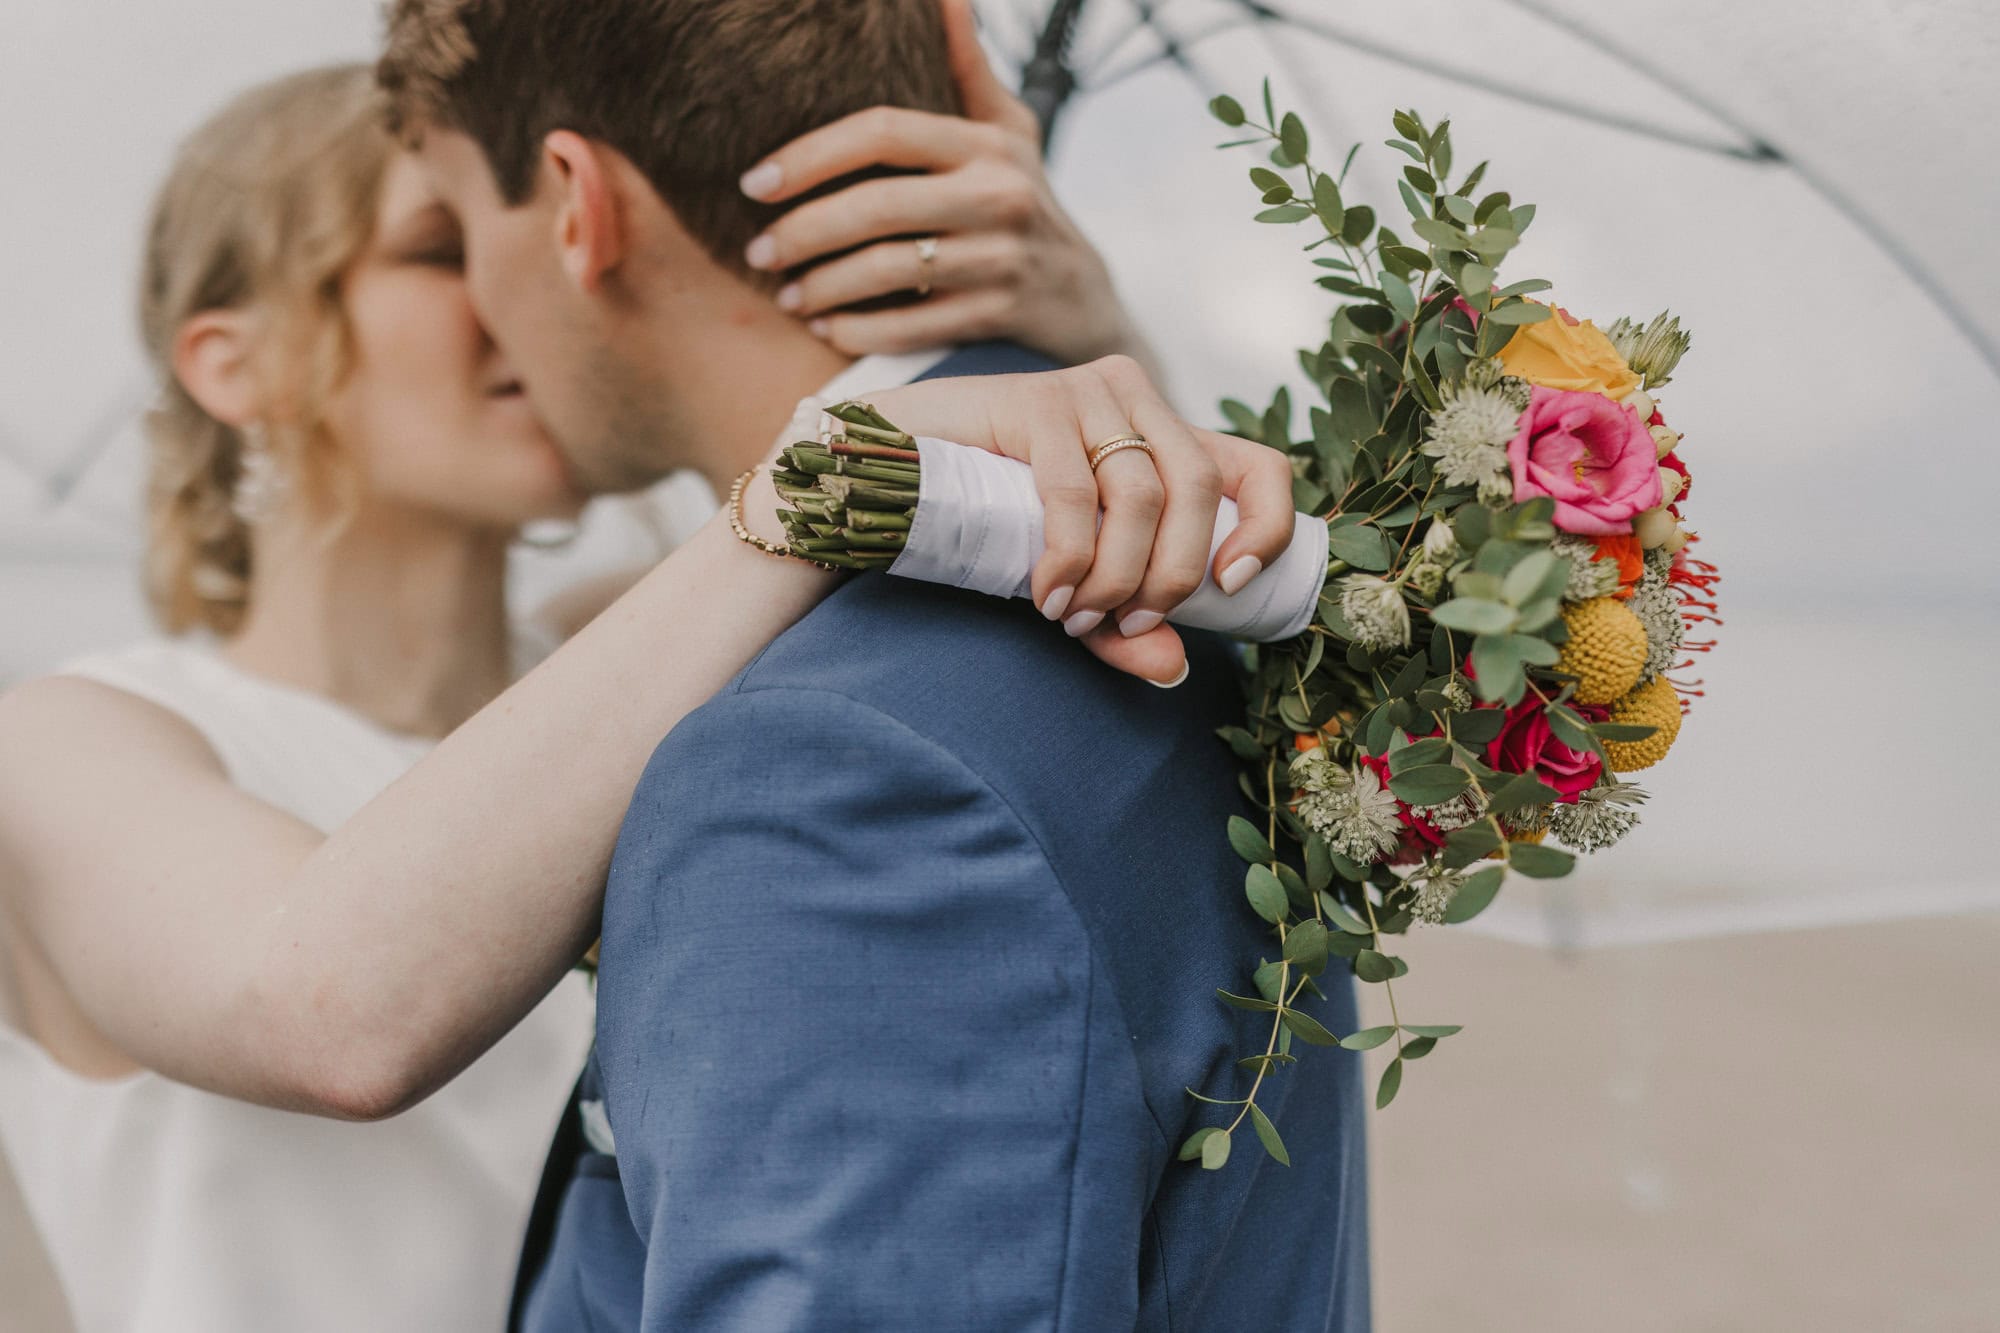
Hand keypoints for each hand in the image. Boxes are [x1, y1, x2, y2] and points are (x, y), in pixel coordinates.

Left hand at [737, 0, 1149, 371]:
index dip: (810, 155)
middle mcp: (999, 196)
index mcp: (987, 145)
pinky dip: (859, 332)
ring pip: (889, 270)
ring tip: (785, 296)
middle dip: (803, 231)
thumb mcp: (1008, 131)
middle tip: (758, 251)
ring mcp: (1002, 260)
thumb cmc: (1026, 200)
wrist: (1086, 298)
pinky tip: (825, 329)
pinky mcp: (1000, 316)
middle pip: (877, 207)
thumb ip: (966, 69)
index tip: (756, 182)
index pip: (882, 133)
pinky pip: (913, 327)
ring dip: (823, 287)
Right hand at [864, 356, 1295, 685]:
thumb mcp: (1074, 579)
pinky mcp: (1036, 401)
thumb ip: (1121, 625)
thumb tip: (1172, 670)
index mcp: (1166, 436)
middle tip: (1130, 625)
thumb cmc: (992, 521)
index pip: (1259, 466)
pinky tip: (1047, 594)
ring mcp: (1087, 393)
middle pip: (1198, 488)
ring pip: (1139, 494)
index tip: (1233, 585)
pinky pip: (1074, 492)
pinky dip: (1069, 559)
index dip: (1267, 525)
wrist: (893, 472)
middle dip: (1171, 575)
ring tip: (1073, 616)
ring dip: (1114, 576)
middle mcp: (1138, 401)